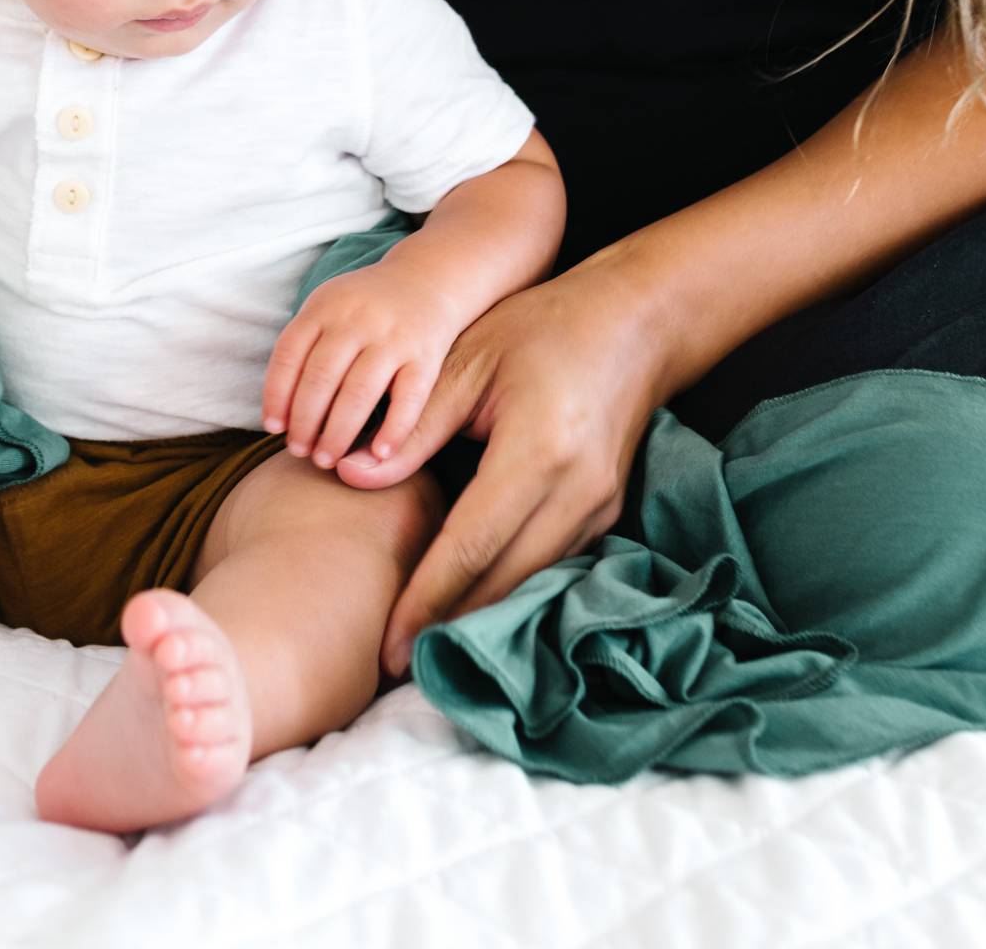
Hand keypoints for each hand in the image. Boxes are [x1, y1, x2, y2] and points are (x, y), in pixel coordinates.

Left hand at [261, 249, 470, 469]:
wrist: (428, 277)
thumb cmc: (365, 306)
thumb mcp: (329, 308)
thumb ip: (303, 348)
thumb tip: (278, 415)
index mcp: (326, 306)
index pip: (289, 355)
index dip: (276, 396)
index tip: (274, 429)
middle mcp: (357, 319)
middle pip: (320, 378)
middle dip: (305, 423)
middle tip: (299, 452)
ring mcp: (393, 336)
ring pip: (358, 393)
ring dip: (338, 433)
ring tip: (326, 460)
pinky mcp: (426, 354)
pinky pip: (408, 398)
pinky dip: (393, 430)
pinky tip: (379, 455)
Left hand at [329, 251, 669, 677]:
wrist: (634, 323)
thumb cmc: (543, 328)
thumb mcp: (469, 359)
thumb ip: (413, 424)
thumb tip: (351, 474)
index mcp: (537, 452)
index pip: (471, 547)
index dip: (426, 600)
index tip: (387, 645)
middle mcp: (577, 491)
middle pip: (503, 581)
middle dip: (448, 626)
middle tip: (393, 664)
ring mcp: (600, 506)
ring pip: (530, 581)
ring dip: (479, 614)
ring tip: (424, 644)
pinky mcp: (606, 511)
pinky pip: (551, 564)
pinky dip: (510, 587)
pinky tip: (473, 601)